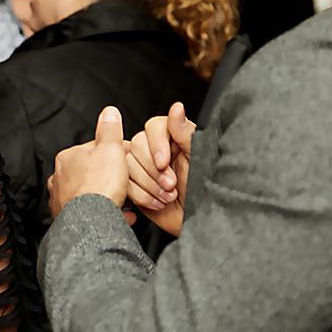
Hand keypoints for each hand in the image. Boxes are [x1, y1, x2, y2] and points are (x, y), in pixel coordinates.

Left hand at [46, 107, 127, 218]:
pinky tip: (120, 214)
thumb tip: (109, 112)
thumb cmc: (99, 186)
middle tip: (126, 182)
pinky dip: (104, 212)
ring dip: (106, 195)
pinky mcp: (69, 218)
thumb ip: (110, 130)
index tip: (126, 161)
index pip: (93, 149)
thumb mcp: (111, 150)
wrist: (91, 221)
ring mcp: (62, 198)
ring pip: (89, 193)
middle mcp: (60, 177)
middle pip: (91, 172)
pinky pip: (90, 213)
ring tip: (124, 199)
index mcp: (68, 157)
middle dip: (108, 176)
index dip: (114, 154)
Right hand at [125, 102, 195, 235]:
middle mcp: (157, 151)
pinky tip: (158, 202)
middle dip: (152, 169)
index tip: (163, 162)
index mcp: (175, 140)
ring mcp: (144, 169)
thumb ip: (185, 133)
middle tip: (170, 184)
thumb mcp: (199, 160)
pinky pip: (123, 184)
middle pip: (137, 145)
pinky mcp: (135, 186)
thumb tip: (177, 107)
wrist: (201, 223)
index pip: (153, 127)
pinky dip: (141, 195)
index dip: (156, 144)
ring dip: (148, 184)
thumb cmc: (207, 193)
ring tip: (167, 195)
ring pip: (127, 164)